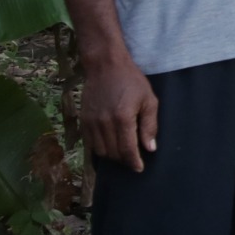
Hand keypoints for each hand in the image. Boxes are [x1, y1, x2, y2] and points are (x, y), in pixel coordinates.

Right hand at [80, 52, 160, 173]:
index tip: (139, 168)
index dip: (134, 162)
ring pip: (100, 151)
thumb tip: (150, 148)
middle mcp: (104, 123)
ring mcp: (91, 122)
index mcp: (123, 118)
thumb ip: (149, 126)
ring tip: (122, 152)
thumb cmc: (131, 81)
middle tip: (133, 158)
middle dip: (124, 160)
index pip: (127, 150)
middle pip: (113, 154)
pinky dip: (100, 148)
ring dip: (112, 156)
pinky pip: (90, 143)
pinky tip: (110, 144)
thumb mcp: (149, 100)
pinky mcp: (84, 120)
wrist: (105, 66)